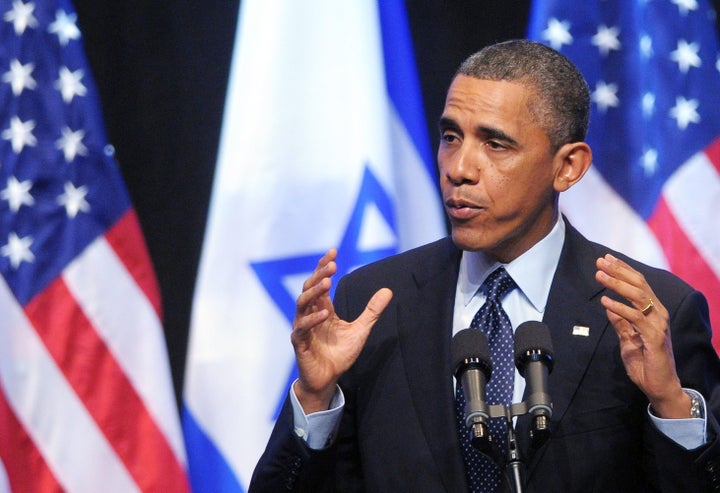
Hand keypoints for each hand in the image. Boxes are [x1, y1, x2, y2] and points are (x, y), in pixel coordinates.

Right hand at [291, 248, 392, 413]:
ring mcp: (303, 327)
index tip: (333, 251)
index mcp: (323, 308)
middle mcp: (310, 314)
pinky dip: (312, 319)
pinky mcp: (300, 342)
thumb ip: (372, 311)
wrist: (327, 379)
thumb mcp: (361, 329)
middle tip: (331, 264)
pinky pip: (302, 327)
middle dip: (319, 275)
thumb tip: (388, 290)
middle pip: (310, 288)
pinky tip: (324, 313)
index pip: (320, 282)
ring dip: (314, 292)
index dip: (324, 266)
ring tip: (327, 283)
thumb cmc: (340, 354)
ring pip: (302, 304)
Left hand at [595, 254, 690, 418]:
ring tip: (600, 275)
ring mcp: (658, 325)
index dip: (623, 270)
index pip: (638, 284)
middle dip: (618, 271)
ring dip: (617, 284)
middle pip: (639, 285)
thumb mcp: (627, 340)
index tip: (606, 259)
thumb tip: (608, 305)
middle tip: (600, 261)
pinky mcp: (655, 337)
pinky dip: (620, 307)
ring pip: (639, 296)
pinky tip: (605, 301)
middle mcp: (658, 314)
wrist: (659, 387)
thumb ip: (620, 323)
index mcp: (653, 312)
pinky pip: (636, 317)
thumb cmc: (645, 363)